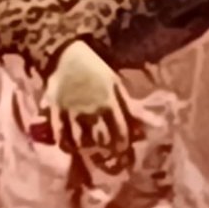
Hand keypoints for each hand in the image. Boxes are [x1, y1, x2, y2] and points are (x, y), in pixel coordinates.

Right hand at [44, 40, 130, 168]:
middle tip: (106, 152)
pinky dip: (66, 146)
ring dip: (87, 149)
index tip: (122, 148)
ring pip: (81, 143)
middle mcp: (92, 111)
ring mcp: (73, 113)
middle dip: (106, 149)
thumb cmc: (94, 69)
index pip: (120, 132)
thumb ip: (130, 105)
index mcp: (109, 102)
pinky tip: (71, 147)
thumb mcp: (116, 83)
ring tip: (90, 149)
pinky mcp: (56, 113)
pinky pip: (60, 137)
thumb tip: (152, 122)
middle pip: (101, 141)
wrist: (65, 55)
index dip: (122, 144)